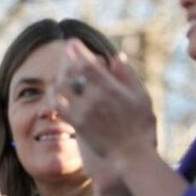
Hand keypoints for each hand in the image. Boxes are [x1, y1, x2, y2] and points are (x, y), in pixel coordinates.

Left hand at [54, 40, 155, 165]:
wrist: (130, 153)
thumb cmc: (140, 125)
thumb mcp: (141, 97)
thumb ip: (128, 76)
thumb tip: (117, 56)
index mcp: (111, 88)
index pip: (89, 64)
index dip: (78, 51)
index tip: (71, 42)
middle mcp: (94, 98)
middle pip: (72, 74)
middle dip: (66, 61)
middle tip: (63, 53)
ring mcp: (84, 112)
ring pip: (62, 89)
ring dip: (58, 79)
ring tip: (59, 74)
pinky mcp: (77, 124)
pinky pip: (59, 107)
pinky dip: (54, 98)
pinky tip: (53, 95)